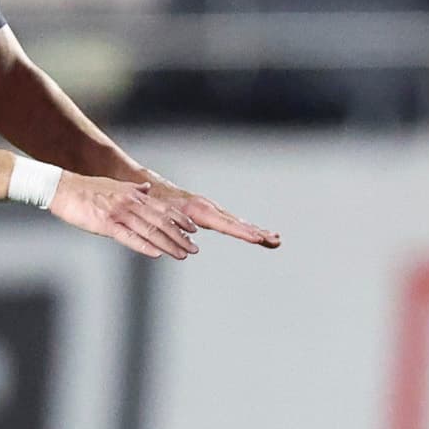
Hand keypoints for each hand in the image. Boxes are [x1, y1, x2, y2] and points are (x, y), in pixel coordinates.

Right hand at [50, 172, 199, 261]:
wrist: (62, 188)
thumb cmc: (87, 189)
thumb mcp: (115, 185)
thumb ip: (134, 189)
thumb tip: (148, 188)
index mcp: (134, 195)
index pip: (163, 209)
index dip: (180, 220)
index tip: (194, 230)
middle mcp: (131, 203)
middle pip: (161, 222)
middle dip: (180, 236)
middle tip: (194, 248)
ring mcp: (119, 213)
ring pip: (149, 231)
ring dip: (168, 244)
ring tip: (182, 254)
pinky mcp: (105, 224)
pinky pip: (128, 237)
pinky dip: (144, 246)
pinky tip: (156, 253)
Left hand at [138, 172, 281, 248]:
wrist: (152, 188)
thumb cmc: (154, 202)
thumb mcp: (161, 213)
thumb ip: (175, 225)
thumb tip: (187, 236)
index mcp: (200, 210)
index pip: (226, 224)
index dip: (242, 232)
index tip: (258, 237)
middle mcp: (210, 209)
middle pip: (239, 224)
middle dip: (258, 233)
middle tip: (276, 240)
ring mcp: (212, 211)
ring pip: (239, 223)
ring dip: (258, 231)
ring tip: (275, 239)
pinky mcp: (211, 214)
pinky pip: (232, 223)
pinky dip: (247, 229)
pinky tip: (260, 235)